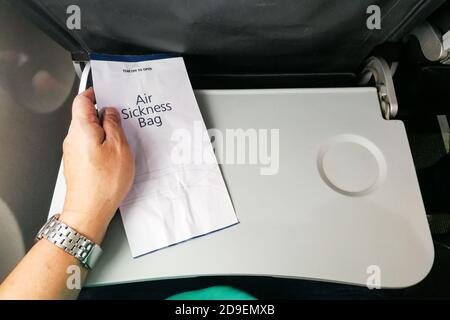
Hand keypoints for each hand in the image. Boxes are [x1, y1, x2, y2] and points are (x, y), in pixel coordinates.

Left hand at [60, 88, 134, 243]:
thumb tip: (111, 112)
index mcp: (81, 129)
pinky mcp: (78, 163)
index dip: (94, 93)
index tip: (107, 93)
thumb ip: (114, 124)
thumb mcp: (119, 147)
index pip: (81, 100)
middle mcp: (73, 138)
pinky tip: (115, 153)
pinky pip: (89, 145)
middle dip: (104, 113)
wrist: (89, 210)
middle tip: (122, 117)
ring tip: (123, 138)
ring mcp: (73, 151)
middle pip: (85, 116)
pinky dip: (102, 143)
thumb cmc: (103, 183)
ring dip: (104, 130)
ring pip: (88, 131)